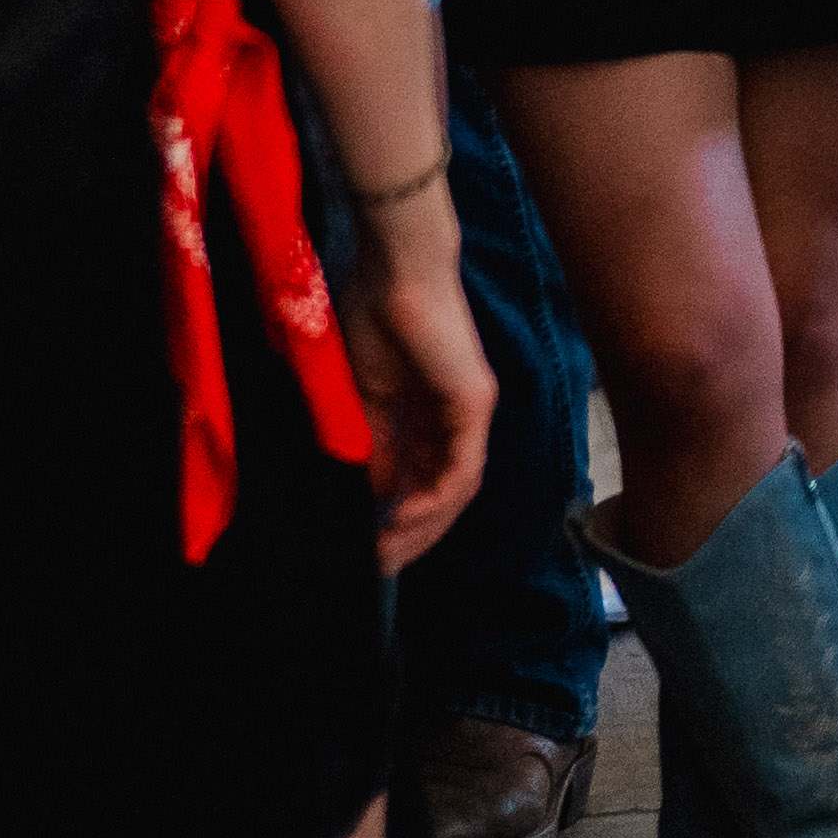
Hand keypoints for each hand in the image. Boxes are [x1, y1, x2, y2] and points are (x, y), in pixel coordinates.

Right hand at [341, 225, 496, 567]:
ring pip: (456, 489)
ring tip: (387, 551)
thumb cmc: (373, 316)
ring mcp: (470, 412)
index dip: (398, 520)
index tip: (369, 550)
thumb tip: (370, 496)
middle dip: (412, 536)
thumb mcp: (362, 397)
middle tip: (380, 566)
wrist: (394, 270)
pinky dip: (434, 502)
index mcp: (428, 415)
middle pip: (444, 495)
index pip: (422, 481)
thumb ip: (370, 446)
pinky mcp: (475, 404)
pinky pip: (462, 469)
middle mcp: (457, 419)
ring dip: (423, 528)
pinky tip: (402, 520)